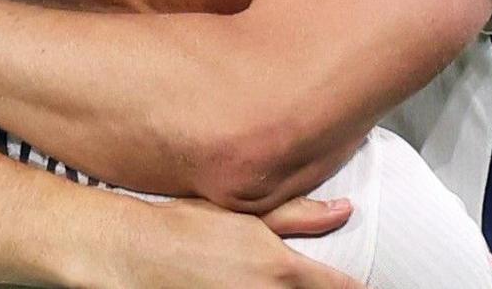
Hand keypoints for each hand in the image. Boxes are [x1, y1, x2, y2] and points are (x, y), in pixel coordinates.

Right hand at [84, 196, 363, 288]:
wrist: (135, 252)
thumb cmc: (186, 226)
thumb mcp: (246, 213)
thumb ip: (298, 216)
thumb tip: (343, 211)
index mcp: (284, 271)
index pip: (340, 288)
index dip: (351, 288)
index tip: (356, 286)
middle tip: (301, 280)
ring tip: (262, 281)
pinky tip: (242, 287)